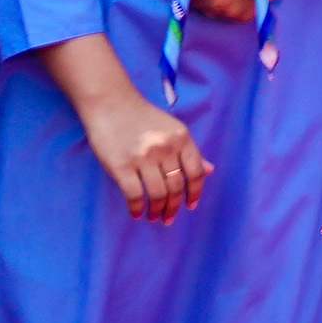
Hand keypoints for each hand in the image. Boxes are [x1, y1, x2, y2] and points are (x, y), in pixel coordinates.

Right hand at [82, 90, 209, 222]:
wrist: (111, 104)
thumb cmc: (143, 117)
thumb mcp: (173, 129)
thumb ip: (190, 151)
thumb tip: (210, 171)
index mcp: (182, 138)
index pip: (196, 172)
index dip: (195, 192)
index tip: (191, 206)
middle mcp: (165, 148)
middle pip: (176, 187)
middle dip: (174, 207)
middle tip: (168, 218)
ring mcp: (143, 157)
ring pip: (157, 194)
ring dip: (157, 210)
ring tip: (154, 217)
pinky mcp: (121, 166)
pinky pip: (134, 195)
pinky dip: (137, 208)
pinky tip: (136, 214)